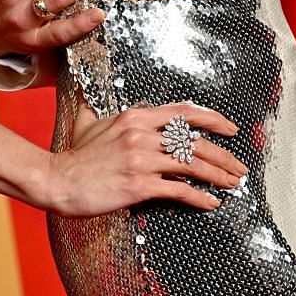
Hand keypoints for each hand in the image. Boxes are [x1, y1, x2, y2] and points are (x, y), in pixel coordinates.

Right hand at [36, 103, 246, 217]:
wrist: (57, 181)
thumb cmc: (74, 157)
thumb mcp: (89, 123)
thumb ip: (98, 108)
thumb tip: (89, 93)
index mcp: (136, 117)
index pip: (184, 113)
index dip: (212, 119)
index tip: (230, 128)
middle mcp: (142, 134)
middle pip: (195, 141)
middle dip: (223, 155)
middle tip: (239, 167)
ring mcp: (142, 159)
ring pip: (192, 164)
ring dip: (218, 175)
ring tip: (232, 184)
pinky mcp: (139, 184)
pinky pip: (179, 190)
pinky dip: (199, 197)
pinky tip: (211, 203)